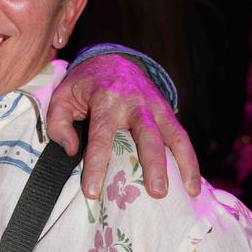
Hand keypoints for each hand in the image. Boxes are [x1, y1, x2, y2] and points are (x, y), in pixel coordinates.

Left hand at [47, 54, 200, 199]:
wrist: (112, 59)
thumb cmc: (84, 85)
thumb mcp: (63, 96)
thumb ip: (59, 123)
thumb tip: (72, 151)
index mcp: (105, 100)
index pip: (100, 137)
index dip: (96, 165)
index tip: (92, 193)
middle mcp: (133, 103)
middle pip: (146, 135)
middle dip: (153, 164)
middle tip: (156, 193)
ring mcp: (154, 107)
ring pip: (172, 135)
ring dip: (182, 163)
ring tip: (187, 192)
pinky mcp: (167, 111)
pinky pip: (181, 136)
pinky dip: (190, 160)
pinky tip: (193, 185)